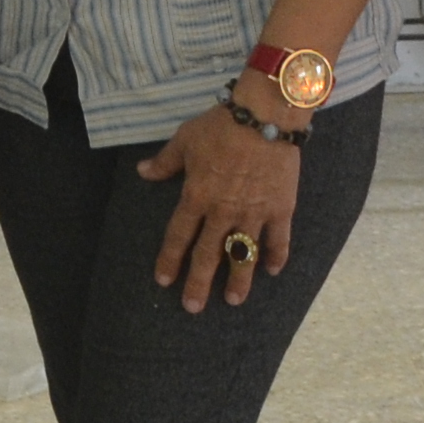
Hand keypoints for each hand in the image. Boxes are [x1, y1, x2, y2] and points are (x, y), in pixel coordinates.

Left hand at [138, 98, 302, 310]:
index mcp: (197, 196)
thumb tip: (142, 172)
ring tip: (233, 300)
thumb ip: (165, 162)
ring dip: (238, 279)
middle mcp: (223, 212)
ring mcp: (254, 213)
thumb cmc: (221, 125)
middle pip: (208, 254)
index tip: (164, 280)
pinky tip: (272, 271)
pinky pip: (278, 239)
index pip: (178, 236)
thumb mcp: (185, 139)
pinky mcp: (281, 209)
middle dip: (199, 283)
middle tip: (193, 307)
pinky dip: (276, 256)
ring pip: (243, 254)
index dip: (170, 259)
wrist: (265, 115)